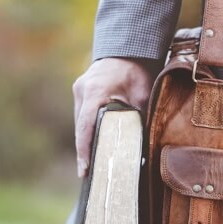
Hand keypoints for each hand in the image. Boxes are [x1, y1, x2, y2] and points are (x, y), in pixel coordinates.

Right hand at [72, 57, 155, 176]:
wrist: (128, 49)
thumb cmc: (137, 70)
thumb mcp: (143, 94)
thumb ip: (139, 117)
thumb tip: (143, 145)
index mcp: (95, 90)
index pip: (85, 126)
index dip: (83, 150)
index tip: (84, 169)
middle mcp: (82, 90)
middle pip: (81, 127)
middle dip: (84, 150)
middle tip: (90, 174)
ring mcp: (79, 90)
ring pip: (80, 122)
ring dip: (86, 140)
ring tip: (92, 165)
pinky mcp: (81, 92)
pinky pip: (82, 115)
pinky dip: (88, 130)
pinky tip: (95, 145)